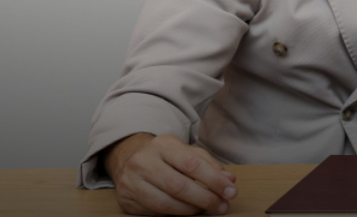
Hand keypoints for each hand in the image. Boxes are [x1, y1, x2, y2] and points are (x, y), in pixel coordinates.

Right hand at [102, 133, 237, 215]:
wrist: (130, 159)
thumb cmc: (166, 157)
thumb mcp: (187, 152)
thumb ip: (209, 165)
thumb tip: (229, 181)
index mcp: (162, 145)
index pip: (192, 164)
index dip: (214, 180)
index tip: (231, 191)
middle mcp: (143, 161)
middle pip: (178, 186)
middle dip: (205, 198)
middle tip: (222, 206)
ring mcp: (130, 181)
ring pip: (164, 203)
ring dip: (190, 210)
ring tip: (204, 209)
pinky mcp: (125, 199)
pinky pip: (153, 212)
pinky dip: (174, 214)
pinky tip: (185, 210)